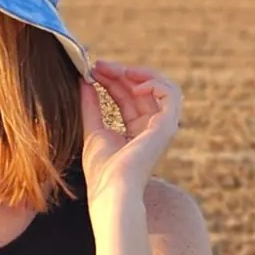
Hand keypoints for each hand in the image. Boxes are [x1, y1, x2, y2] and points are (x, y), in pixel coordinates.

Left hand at [79, 58, 183, 202]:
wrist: (112, 190)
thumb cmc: (102, 170)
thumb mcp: (92, 130)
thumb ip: (90, 106)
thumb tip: (84, 81)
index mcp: (135, 131)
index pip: (126, 97)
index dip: (111, 80)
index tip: (92, 70)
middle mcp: (151, 128)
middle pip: (139, 90)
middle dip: (119, 73)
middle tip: (97, 65)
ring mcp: (161, 127)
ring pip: (158, 88)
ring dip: (137, 73)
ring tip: (114, 70)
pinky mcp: (167, 126)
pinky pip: (171, 95)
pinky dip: (154, 83)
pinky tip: (132, 84)